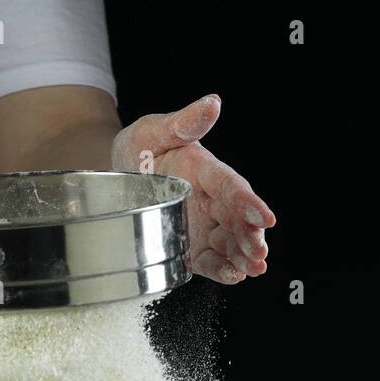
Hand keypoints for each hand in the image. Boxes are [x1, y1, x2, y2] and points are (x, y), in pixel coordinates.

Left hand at [111, 95, 274, 284]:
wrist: (115, 176)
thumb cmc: (139, 149)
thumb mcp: (154, 131)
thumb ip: (184, 123)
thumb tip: (212, 104)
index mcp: (206, 171)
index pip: (232, 187)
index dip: (249, 203)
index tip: (265, 218)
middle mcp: (210, 200)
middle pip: (237, 219)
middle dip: (250, 236)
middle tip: (260, 250)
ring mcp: (202, 225)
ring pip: (229, 242)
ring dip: (244, 256)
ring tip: (255, 268)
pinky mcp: (191, 246)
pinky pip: (210, 260)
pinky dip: (223, 270)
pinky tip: (235, 276)